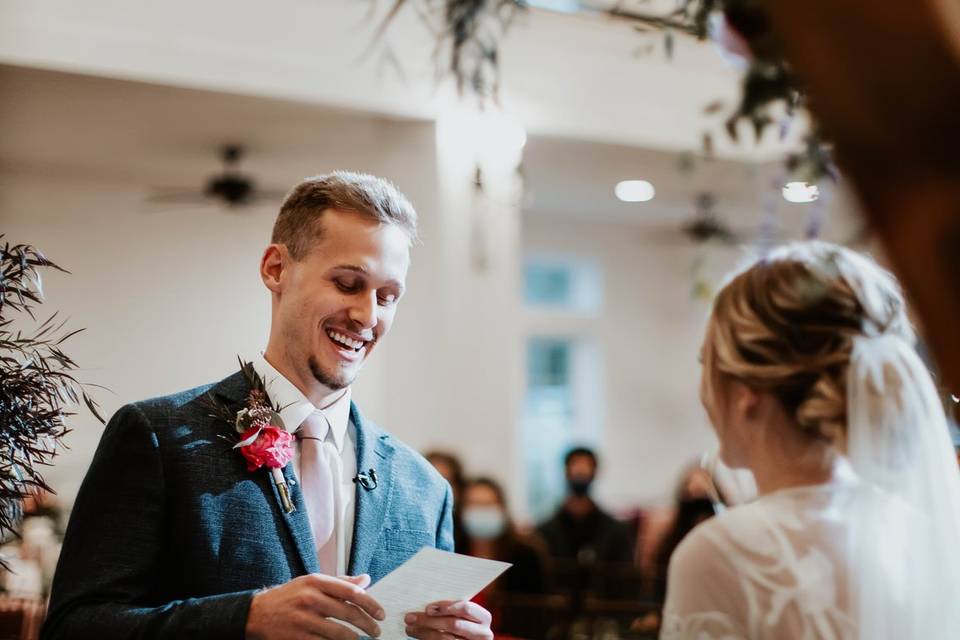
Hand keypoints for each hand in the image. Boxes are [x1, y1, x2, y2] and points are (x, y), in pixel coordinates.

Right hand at [245, 573, 384, 639]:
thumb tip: (366, 580)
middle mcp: (310, 598)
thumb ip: (339, 582)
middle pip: (348, 614)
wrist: (256, 614)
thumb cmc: (288, 597)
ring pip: (339, 633)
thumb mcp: (311, 583)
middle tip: (376, 631)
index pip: (351, 592)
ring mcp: (303, 619)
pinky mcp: (298, 638)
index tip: (380, 613)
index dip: (370, 604)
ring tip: (361, 639)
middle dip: (367, 625)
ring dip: (355, 639)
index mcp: (316, 581)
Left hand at [404, 600, 492, 639]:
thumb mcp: (462, 614)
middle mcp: (482, 633)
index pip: (465, 608)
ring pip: (445, 639)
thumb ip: (451, 608)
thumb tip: (425, 603)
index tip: (428, 608)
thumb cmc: (464, 622)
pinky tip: (419, 637)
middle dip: (429, 621)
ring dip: (424, 633)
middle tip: (410, 617)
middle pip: (453, 625)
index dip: (446, 607)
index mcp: (483, 617)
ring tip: (410, 629)